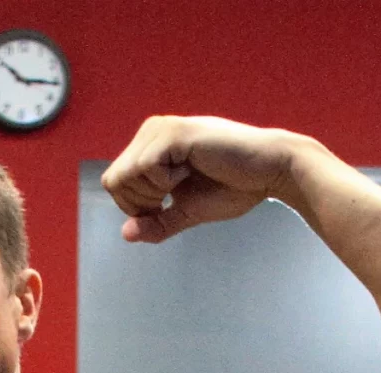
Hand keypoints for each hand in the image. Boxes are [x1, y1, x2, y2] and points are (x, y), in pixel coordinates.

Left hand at [102, 117, 301, 241]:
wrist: (266, 172)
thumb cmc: (233, 188)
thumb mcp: (186, 212)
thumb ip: (157, 223)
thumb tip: (126, 234)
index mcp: (151, 146)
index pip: (115, 184)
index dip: (136, 207)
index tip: (168, 205)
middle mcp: (151, 132)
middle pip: (114, 182)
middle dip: (142, 203)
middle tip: (178, 193)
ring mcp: (161, 129)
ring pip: (125, 175)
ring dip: (155, 192)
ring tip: (187, 179)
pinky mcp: (174, 132)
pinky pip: (145, 167)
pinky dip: (165, 182)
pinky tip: (191, 171)